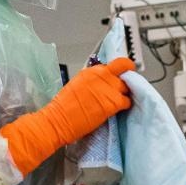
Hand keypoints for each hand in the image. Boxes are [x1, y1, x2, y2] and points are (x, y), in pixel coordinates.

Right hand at [0, 58, 134, 173]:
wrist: (57, 120)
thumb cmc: (63, 108)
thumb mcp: (77, 86)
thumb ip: (93, 82)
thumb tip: (103, 85)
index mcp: (91, 71)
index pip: (117, 64)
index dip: (123, 70)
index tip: (124, 76)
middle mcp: (101, 75)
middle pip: (125, 74)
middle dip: (125, 82)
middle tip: (123, 91)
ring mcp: (108, 88)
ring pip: (128, 88)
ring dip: (125, 95)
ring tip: (117, 102)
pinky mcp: (112, 102)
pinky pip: (127, 102)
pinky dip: (125, 106)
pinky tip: (117, 110)